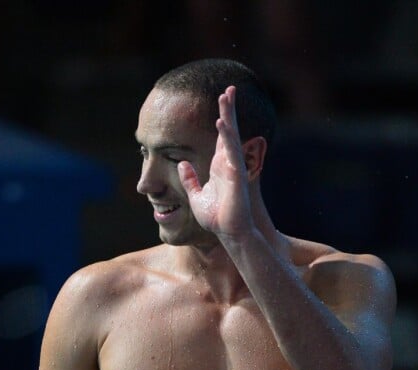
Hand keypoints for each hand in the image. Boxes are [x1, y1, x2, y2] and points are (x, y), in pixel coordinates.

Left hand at [178, 86, 253, 237]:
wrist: (228, 233)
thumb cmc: (216, 217)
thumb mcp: (196, 195)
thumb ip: (189, 179)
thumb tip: (180, 165)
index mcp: (220, 166)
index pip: (221, 137)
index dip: (223, 118)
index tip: (223, 100)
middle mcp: (228, 163)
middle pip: (228, 130)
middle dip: (229, 109)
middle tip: (229, 88)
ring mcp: (234, 167)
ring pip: (231, 136)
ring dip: (228, 116)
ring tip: (225, 96)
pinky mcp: (236, 176)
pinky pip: (231, 153)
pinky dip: (227, 137)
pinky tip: (222, 123)